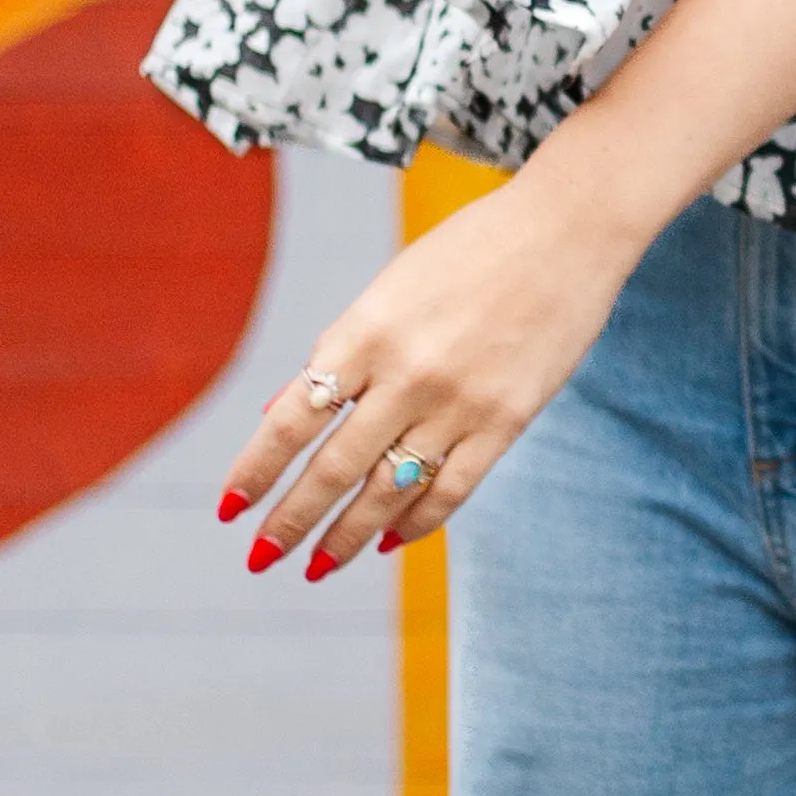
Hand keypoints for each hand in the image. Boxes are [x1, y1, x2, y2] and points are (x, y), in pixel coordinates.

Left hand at [218, 157, 638, 582]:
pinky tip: (389, 540)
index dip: (256, 469)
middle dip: (291, 521)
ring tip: (319, 564)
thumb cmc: (469, 251)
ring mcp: (459, 402)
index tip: (230, 508)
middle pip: (334, 467)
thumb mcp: (390, 288)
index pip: (293, 418)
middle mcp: (407, 373)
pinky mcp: (507, 421)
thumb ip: (340, 352)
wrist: (566, 230)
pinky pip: (451, 489)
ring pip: (389, 490)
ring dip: (346, 535)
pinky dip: (416, 521)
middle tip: (262, 556)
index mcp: (366, 331)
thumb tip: (279, 414)